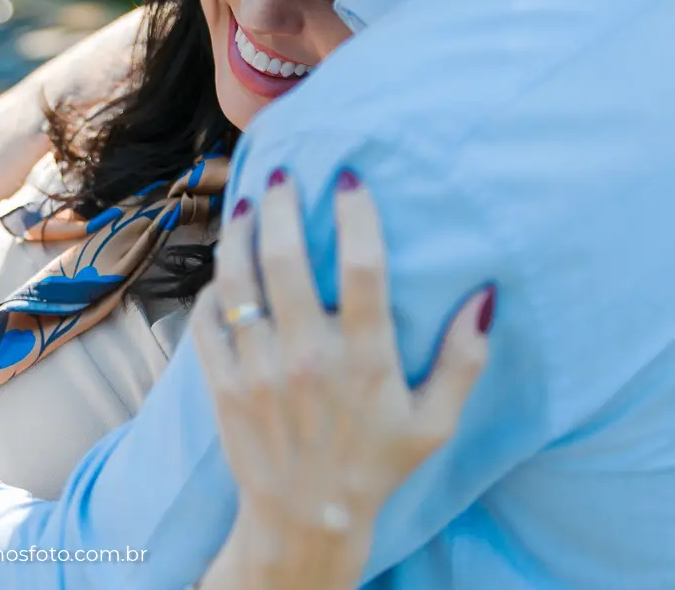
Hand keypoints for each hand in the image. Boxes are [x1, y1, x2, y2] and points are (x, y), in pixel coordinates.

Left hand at [192, 171, 492, 587]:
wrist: (304, 518)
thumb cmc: (376, 465)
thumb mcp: (435, 422)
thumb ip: (464, 358)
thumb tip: (486, 294)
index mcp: (364, 359)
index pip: (363, 267)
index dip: (356, 213)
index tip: (350, 176)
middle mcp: (307, 357)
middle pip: (287, 259)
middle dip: (281, 206)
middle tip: (281, 176)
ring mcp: (257, 370)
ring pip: (237, 282)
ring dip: (237, 235)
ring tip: (244, 205)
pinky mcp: (222, 384)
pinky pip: (207, 320)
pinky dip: (212, 289)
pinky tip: (224, 271)